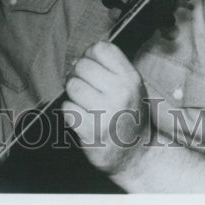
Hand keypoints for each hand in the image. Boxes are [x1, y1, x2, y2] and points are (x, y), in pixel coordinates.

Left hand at [61, 41, 149, 176]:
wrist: (136, 156)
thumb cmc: (129, 117)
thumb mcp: (132, 88)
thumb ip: (110, 69)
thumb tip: (77, 59)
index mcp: (131, 79)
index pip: (101, 48)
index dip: (90, 54)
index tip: (92, 66)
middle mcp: (120, 93)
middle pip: (82, 66)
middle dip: (78, 75)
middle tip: (85, 88)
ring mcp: (106, 113)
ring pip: (73, 86)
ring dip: (74, 95)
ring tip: (85, 104)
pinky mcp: (91, 131)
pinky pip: (67, 108)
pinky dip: (71, 112)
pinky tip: (82, 118)